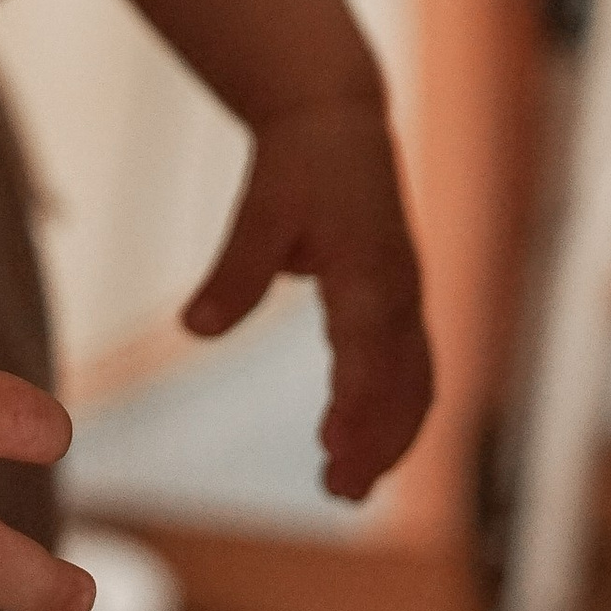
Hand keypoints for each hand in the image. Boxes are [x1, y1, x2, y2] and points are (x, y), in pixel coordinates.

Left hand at [183, 99, 432, 502]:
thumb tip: (193, 329)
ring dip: (391, 437)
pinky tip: (360, 444)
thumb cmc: (301, 163)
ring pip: (417, 382)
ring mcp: (407, 298)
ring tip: (348, 486)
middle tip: (339, 492)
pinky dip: (395, 413)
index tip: (333, 451)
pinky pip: (412, 369)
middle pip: (405, 381)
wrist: (338, 118)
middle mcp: (399, 290)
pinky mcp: (402, 302)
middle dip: (379, 441)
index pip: (369, 351)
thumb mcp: (261, 207)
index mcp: (368, 268)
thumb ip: (234, 270)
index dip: (357, 405)